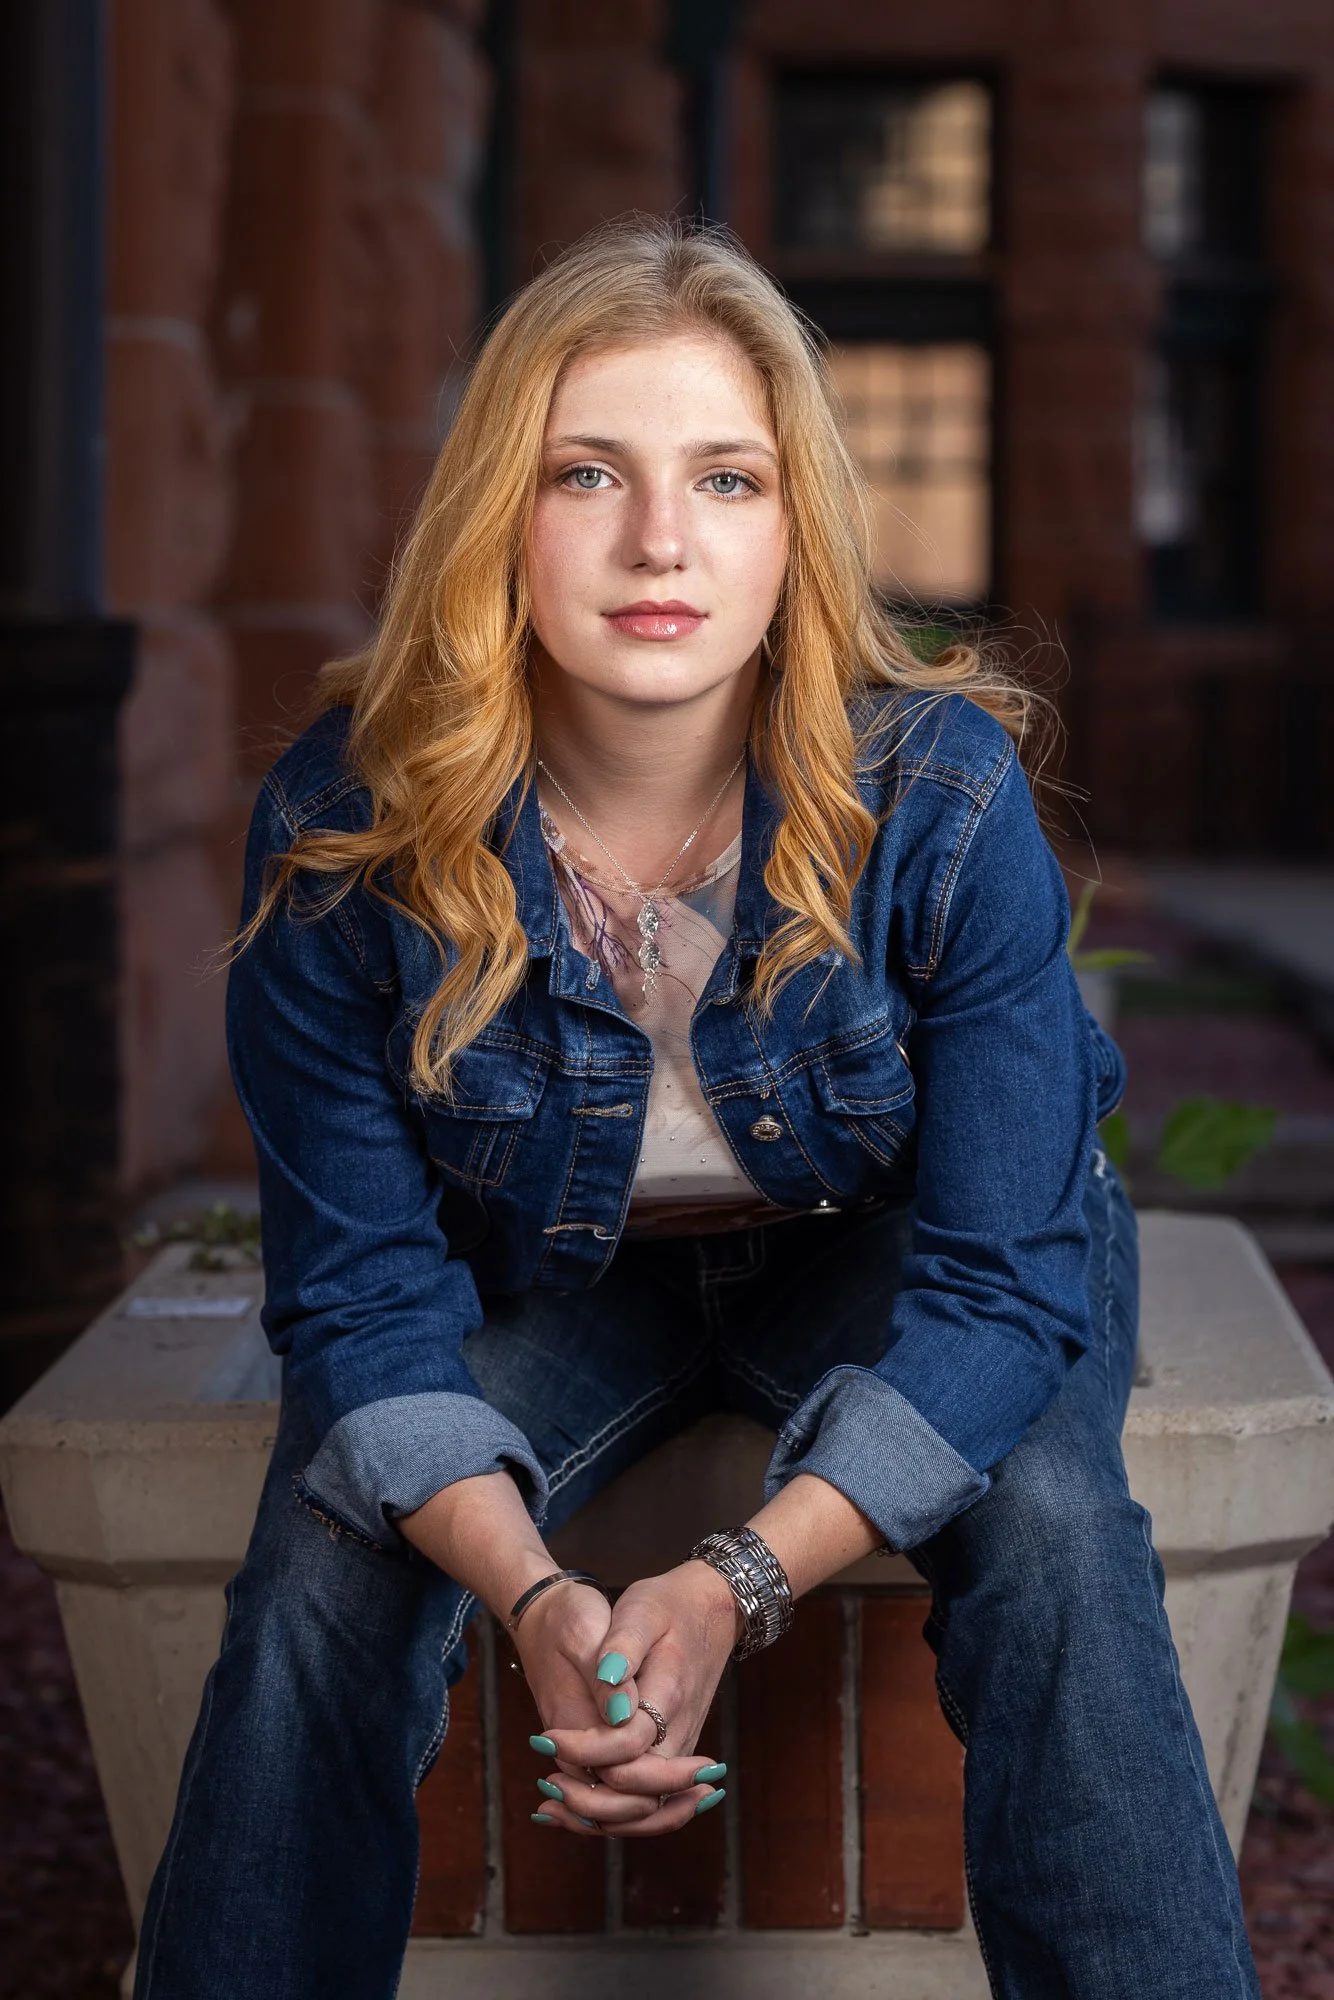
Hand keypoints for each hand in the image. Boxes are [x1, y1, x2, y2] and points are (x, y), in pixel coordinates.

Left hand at [518, 1560, 737, 1835]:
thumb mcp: (641, 1609)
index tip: (546, 1736)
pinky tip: (574, 1812)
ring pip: (649, 1810)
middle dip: (591, 1800)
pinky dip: (616, 1816)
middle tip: (547, 1782)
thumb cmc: (669, 1604)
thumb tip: (609, 1694)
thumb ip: (623, 1649)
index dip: (585, 1749)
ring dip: (601, 1818)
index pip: (628, 1746)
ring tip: (552, 1807)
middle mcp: (681, 1731)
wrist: (711, 1607)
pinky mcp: (675, 1753)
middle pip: (642, 1795)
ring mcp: (682, 1747)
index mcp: (670, 1694)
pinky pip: (651, 1801)